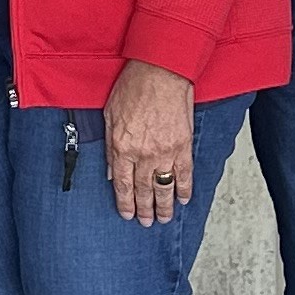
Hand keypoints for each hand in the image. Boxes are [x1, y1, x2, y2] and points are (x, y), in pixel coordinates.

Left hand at [104, 57, 194, 225]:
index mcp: (122, 147)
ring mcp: (165, 152)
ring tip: (164, 219)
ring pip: (163, 187)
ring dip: (164, 206)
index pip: (122, 184)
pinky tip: (184, 199)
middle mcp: (143, 154)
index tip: (127, 214)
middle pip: (143, 190)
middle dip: (144, 210)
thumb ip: (111, 146)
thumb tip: (113, 171)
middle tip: (146, 223)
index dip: (125, 203)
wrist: (160, 71)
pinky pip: (184, 174)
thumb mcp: (110, 115)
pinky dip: (184, 189)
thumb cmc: (133, 86)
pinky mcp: (182, 145)